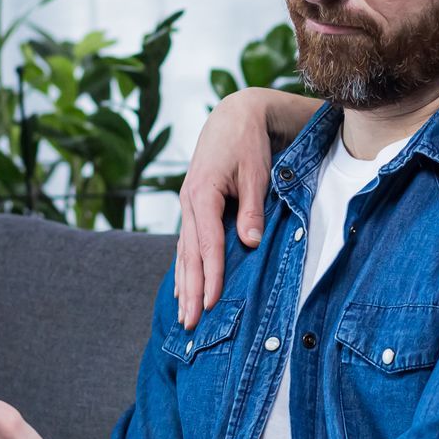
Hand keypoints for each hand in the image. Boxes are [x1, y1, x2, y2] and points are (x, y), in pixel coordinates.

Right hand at [175, 89, 276, 329]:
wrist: (234, 115)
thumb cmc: (248, 143)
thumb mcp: (255, 172)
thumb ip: (251, 208)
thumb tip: (250, 243)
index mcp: (202, 193)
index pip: (206, 243)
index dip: (209, 275)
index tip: (211, 302)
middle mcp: (189, 201)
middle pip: (188, 254)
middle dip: (190, 290)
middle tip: (190, 323)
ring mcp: (188, 204)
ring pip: (184, 251)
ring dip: (184, 284)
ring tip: (183, 315)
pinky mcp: (193, 206)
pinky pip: (186, 242)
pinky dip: (184, 267)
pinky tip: (183, 287)